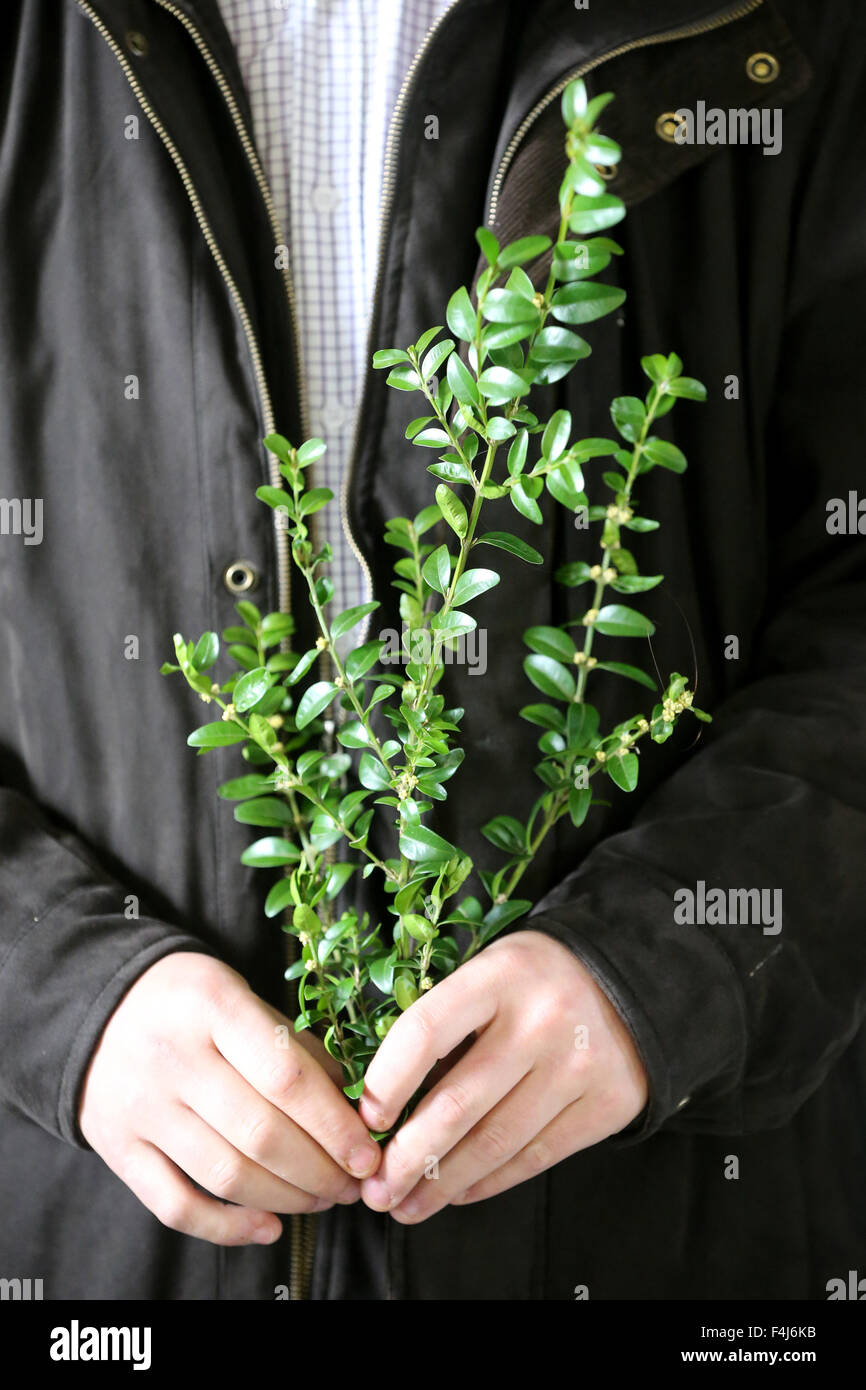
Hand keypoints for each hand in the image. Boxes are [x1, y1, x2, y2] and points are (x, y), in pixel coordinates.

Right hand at [79, 952, 380, 1244]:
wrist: (99, 1005)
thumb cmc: (190, 1001)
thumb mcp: (242, 996)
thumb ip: (295, 1048)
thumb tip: (354, 1108)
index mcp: (212, 1005)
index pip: (286, 1077)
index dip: (334, 1124)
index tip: (367, 1153)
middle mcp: (172, 1057)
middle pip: (261, 1134)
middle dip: (320, 1170)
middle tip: (353, 1185)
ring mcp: (141, 1107)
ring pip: (226, 1175)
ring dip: (286, 1199)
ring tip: (323, 1200)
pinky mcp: (118, 1148)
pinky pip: (176, 1205)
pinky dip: (227, 1228)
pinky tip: (269, 1228)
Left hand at [358, 930, 646, 1221]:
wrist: (634, 980)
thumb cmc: (535, 980)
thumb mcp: (491, 972)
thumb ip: (447, 1021)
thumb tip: (383, 1104)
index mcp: (501, 974)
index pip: (425, 1033)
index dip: (386, 1083)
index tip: (366, 1121)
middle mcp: (543, 1019)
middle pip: (458, 1103)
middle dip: (406, 1157)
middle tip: (375, 1191)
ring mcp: (579, 1065)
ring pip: (494, 1142)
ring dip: (441, 1183)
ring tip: (406, 1206)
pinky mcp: (608, 1105)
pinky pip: (535, 1157)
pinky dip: (488, 1182)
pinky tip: (457, 1192)